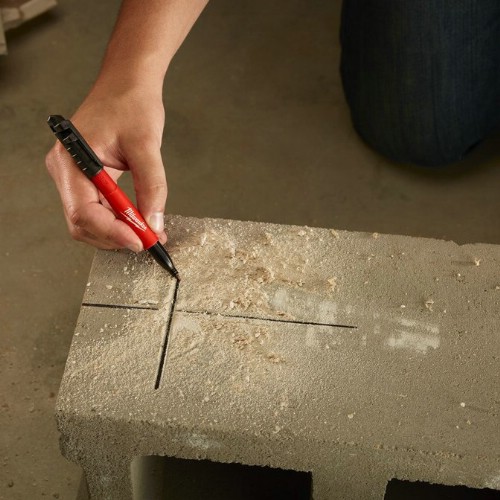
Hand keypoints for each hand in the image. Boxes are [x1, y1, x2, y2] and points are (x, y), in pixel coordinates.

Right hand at [45, 81, 167, 250]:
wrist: (128, 83)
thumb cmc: (131, 103)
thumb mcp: (147, 146)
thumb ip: (152, 187)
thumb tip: (153, 223)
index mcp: (72, 160)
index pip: (83, 211)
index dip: (111, 232)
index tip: (140, 241)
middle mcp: (66, 171)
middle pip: (83, 222)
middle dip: (116, 236)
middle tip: (148, 241)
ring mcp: (74, 176)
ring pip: (91, 220)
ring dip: (119, 231)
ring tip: (150, 232)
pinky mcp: (86, 179)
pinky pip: (99, 208)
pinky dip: (120, 220)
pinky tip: (141, 221)